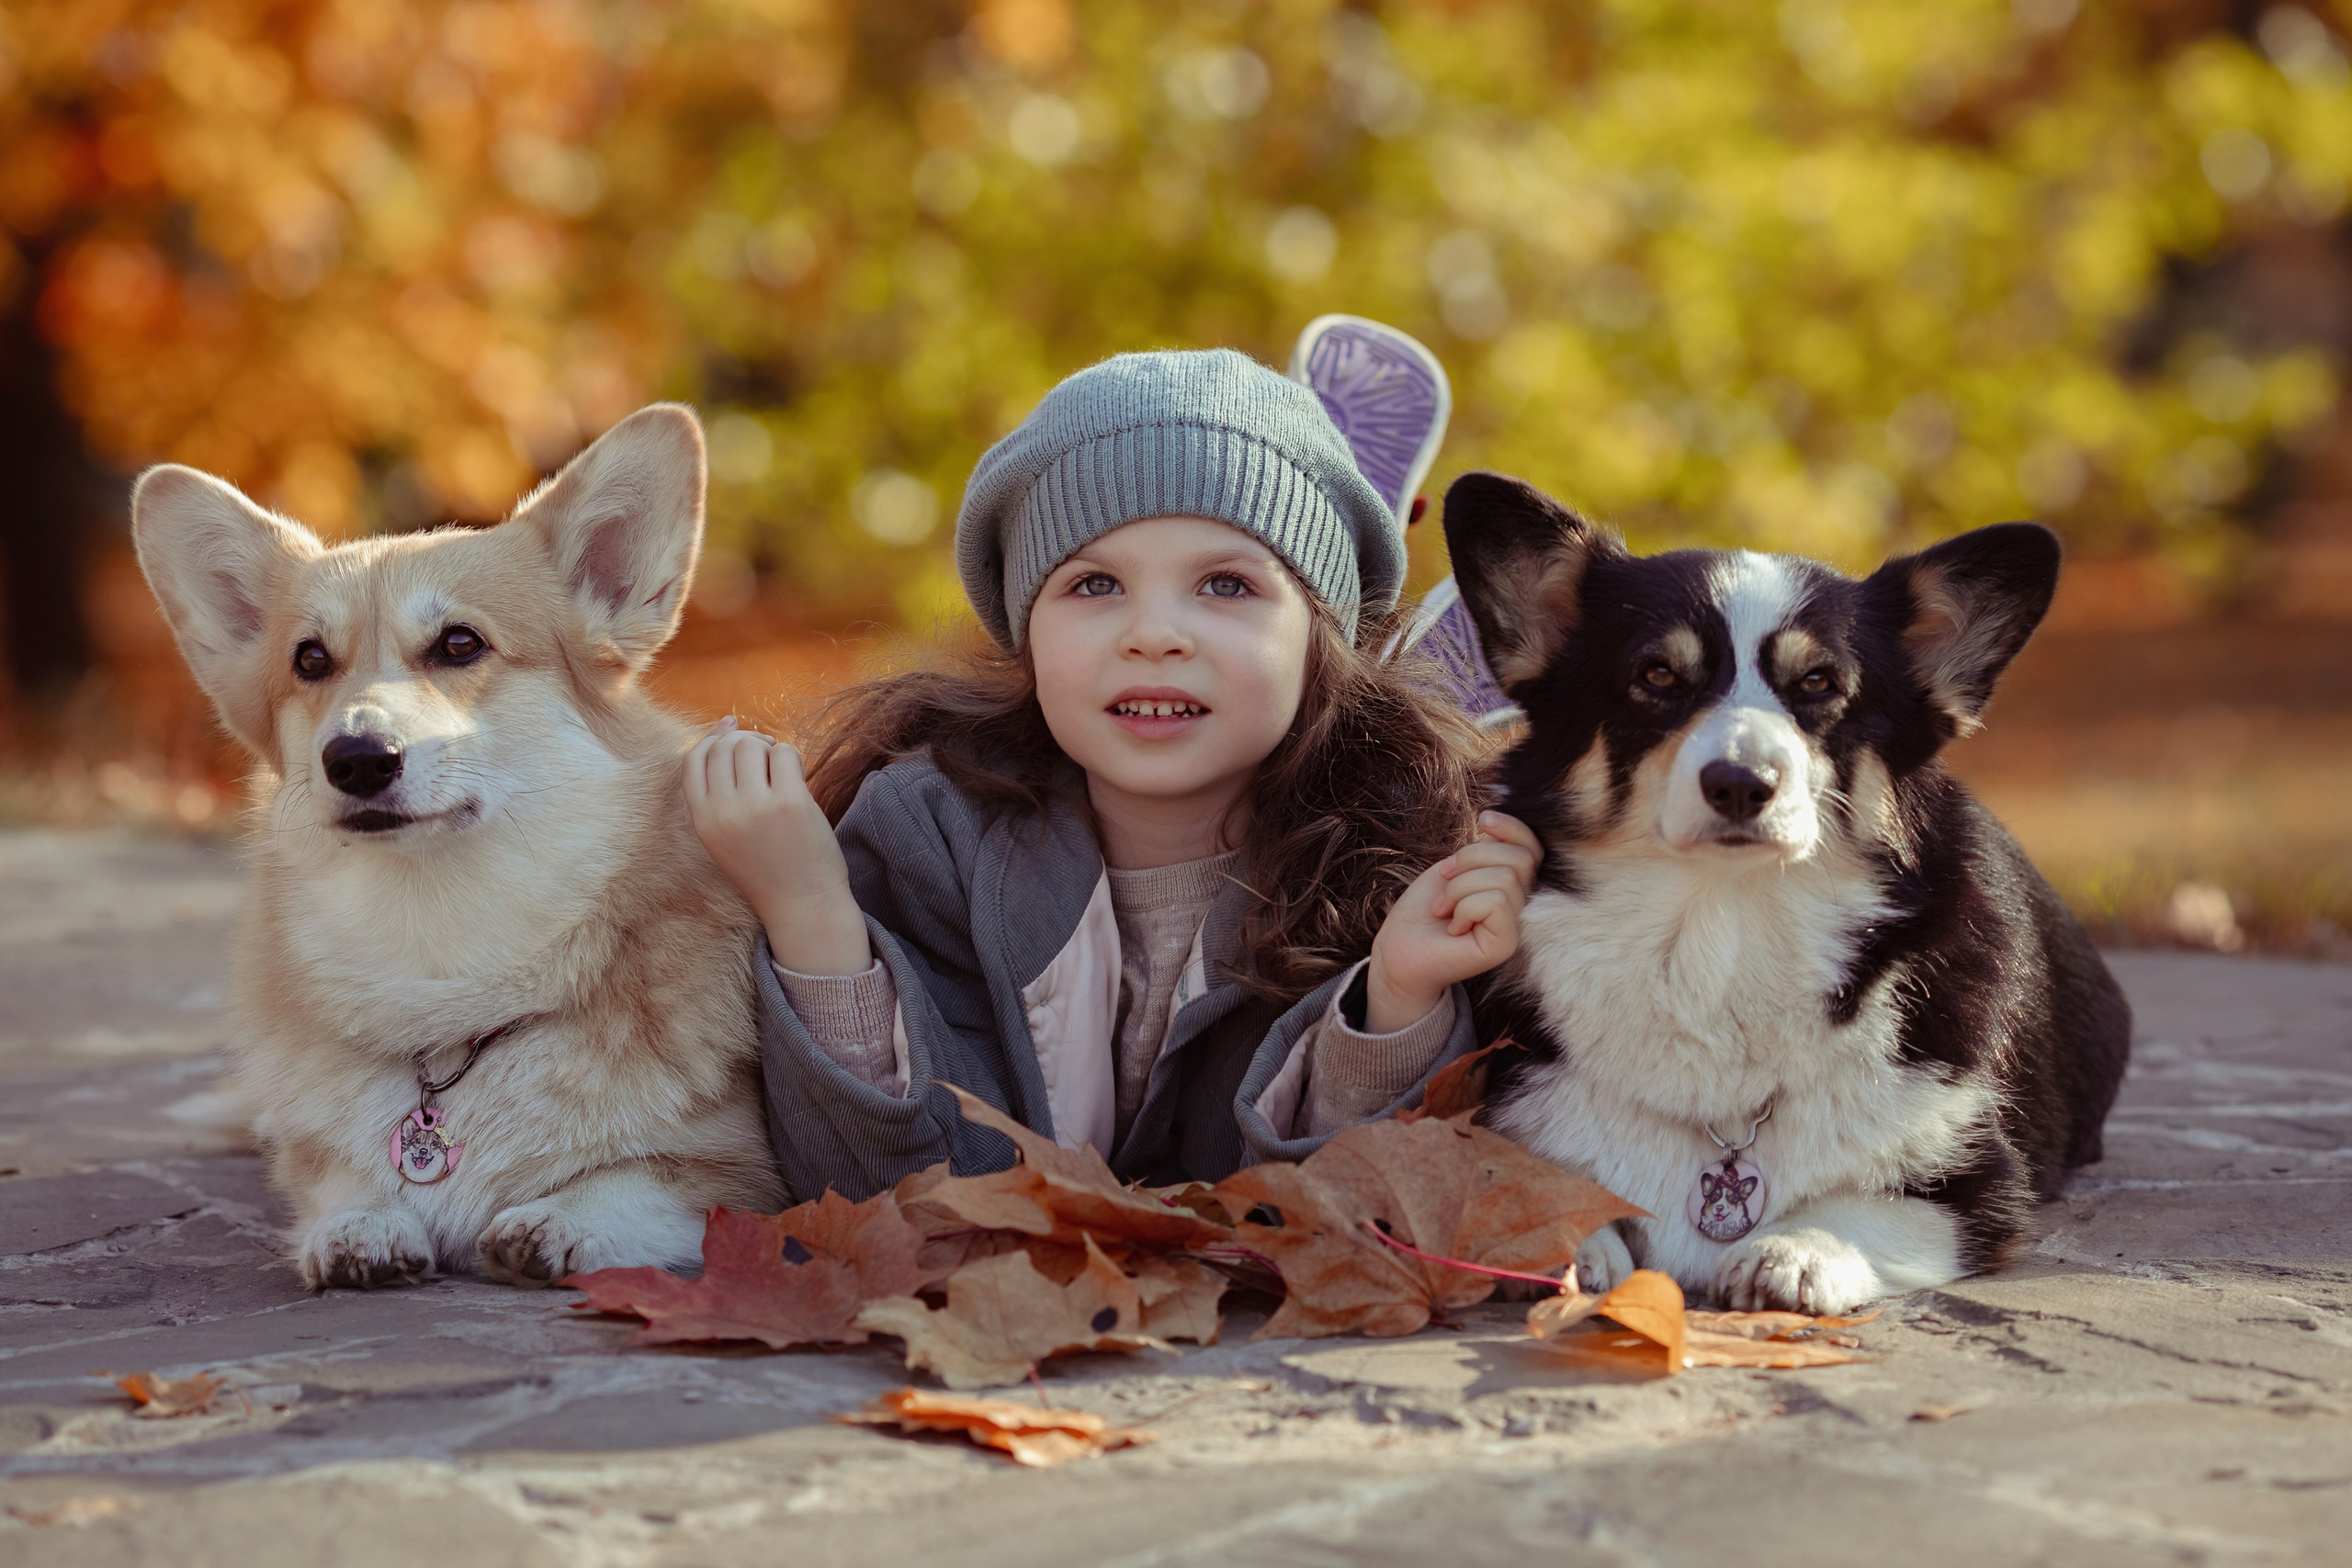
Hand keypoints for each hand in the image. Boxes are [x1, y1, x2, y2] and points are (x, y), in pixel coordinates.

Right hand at [684, 718, 870, 974]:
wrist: (802, 904)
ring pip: (753, 745)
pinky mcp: (791, 802)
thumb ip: (720, 787)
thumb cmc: (767, 865)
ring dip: (769, 748)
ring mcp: (757, 806)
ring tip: (780, 769)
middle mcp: (724, 811)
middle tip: (765, 756)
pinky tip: (796, 777)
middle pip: (725, 746)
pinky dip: (791, 756)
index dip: (713, 741)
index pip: (693, 758)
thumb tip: (727, 722)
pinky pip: (785, 753)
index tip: (733, 741)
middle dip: (746, 741)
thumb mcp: (725, 833)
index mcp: (703, 820)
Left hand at [1363, 811, 1540, 1032]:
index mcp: (1513, 884)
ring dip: (1460, 887)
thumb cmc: (1426, 907)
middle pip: (1520, 858)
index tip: (1483, 820)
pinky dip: (1464, 907)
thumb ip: (1487, 851)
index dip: (1513, 827)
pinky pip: (1496, 903)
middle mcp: (1522, 905)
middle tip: (1445, 882)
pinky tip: (1454, 927)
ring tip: (1445, 908)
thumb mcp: (1456, 867)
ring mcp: (1517, 926)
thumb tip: (1500, 830)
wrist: (1400, 946)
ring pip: (1505, 878)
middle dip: (1471, 860)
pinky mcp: (1507, 944)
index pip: (1533, 848)